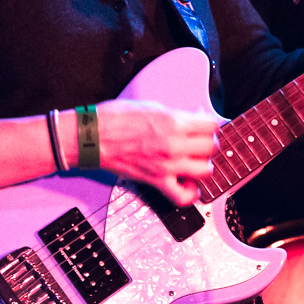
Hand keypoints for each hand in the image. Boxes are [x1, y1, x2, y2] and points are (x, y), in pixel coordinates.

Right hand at [94, 100, 221, 205]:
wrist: (92, 137)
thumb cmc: (115, 118)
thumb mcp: (153, 106)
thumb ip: (178, 115)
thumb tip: (196, 118)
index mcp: (173, 122)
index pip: (212, 125)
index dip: (210, 124)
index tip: (205, 125)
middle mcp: (173, 145)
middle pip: (211, 147)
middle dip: (207, 142)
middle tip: (198, 141)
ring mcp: (166, 166)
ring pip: (205, 171)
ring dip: (202, 165)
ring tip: (194, 160)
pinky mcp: (156, 182)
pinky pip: (183, 197)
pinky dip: (190, 193)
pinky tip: (187, 183)